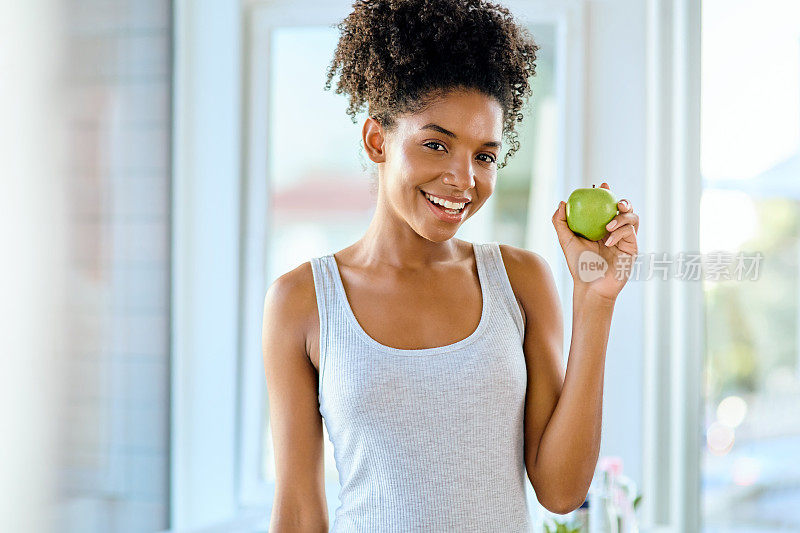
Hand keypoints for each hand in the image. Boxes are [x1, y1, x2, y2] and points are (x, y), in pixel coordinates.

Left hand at [552, 182, 638, 301]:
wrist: (591, 286)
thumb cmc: (578, 265)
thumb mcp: (566, 241)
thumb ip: (560, 222)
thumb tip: (562, 202)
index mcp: (600, 227)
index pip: (606, 206)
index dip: (606, 193)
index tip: (601, 185)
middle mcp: (615, 231)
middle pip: (625, 209)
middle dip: (623, 201)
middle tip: (616, 201)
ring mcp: (625, 239)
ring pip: (632, 218)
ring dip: (622, 217)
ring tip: (607, 226)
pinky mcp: (632, 248)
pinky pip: (630, 233)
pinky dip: (619, 233)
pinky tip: (608, 241)